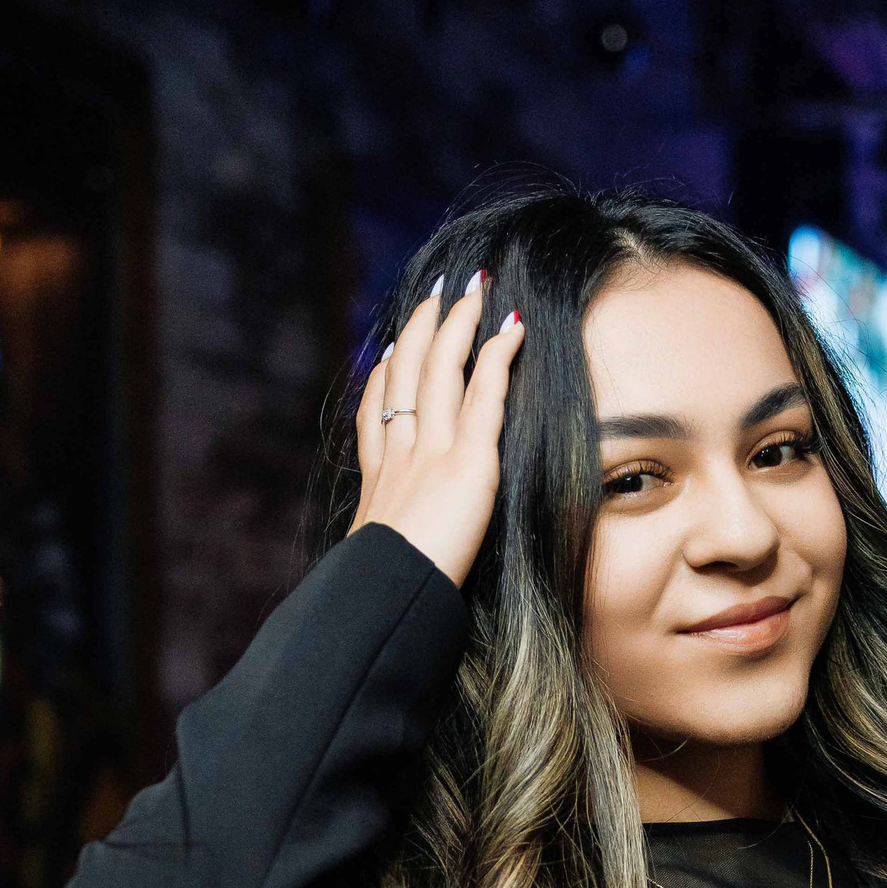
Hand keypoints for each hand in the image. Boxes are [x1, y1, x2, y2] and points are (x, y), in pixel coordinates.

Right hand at [349, 269, 524, 589]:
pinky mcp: (468, 460)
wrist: (392, 595)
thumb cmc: (387, 594)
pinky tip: (512, 328)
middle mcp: (400, 455)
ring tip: (474, 291)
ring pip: (440, 370)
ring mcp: (431, 451)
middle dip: (420, 329)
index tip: (389, 350)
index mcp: (378, 482)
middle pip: (405, 374)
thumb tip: (377, 559)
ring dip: (457, 324)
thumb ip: (384, 548)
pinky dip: (498, 356)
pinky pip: (485, 394)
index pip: (377, 415)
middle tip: (435, 294)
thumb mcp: (374, 565)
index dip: (382, 376)